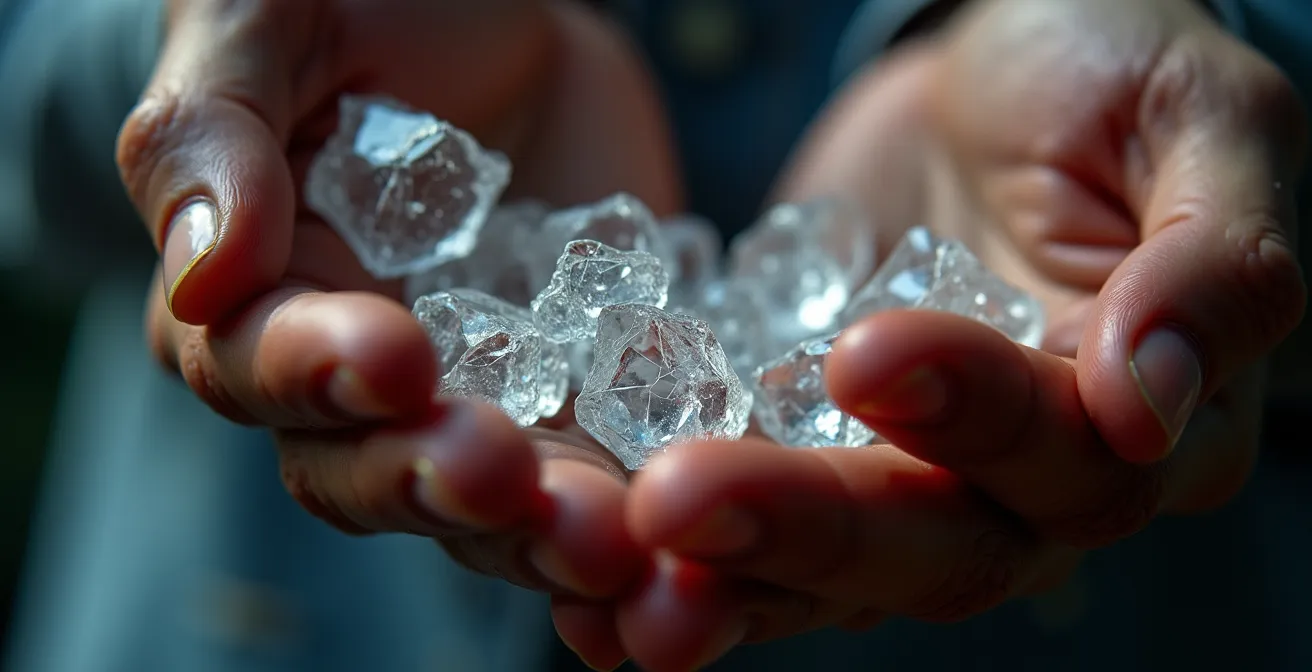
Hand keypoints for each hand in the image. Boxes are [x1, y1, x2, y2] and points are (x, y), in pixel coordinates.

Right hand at [120, 0, 677, 643]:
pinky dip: (644, 509)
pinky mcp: (587, 382)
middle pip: (380, 468)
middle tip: (500, 478)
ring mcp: (487, 389)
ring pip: (502, 497)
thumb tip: (204, 275)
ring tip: (612, 536)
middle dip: (436, 481)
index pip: (265, 368)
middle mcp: (369, 375)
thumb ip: (215, 134)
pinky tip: (687, 536)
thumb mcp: (264, 24)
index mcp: (266, 297)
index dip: (317, 372)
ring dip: (548, 528)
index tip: (392, 356)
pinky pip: (613, 460)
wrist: (501, 12)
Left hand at [587, 0, 1306, 667]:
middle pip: (930, 541)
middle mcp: (1029, 482)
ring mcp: (909, 478)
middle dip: (805, 519)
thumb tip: (1145, 404)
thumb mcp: (1196, 122)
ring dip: (717, 567)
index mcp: (1148, 414)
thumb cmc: (1110, 71)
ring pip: (824, 563)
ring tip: (612, 550)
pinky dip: (674, 558)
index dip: (973, 412)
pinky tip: (588, 571)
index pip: (1067, 450)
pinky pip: (749, 529)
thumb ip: (1209, 262)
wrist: (987, 74)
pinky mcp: (810, 454)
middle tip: (679, 495)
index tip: (868, 350)